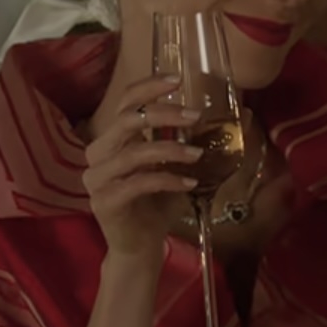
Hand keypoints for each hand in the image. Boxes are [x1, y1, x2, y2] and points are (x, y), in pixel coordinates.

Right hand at [82, 74, 202, 259]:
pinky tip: (190, 183)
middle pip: (127, 120)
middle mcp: (98, 153)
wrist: (140, 246)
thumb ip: (185, 143)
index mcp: (112, 140)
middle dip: (163, 114)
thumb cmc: (156, 205)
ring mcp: (96, 177)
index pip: (125, 103)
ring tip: (198, 155)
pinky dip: (167, 180)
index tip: (178, 80)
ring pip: (133, 152)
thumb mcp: (172, 168)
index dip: (149, 88)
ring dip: (170, 150)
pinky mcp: (104, 201)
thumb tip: (230, 118)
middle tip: (195, 116)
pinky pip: (138, 182)